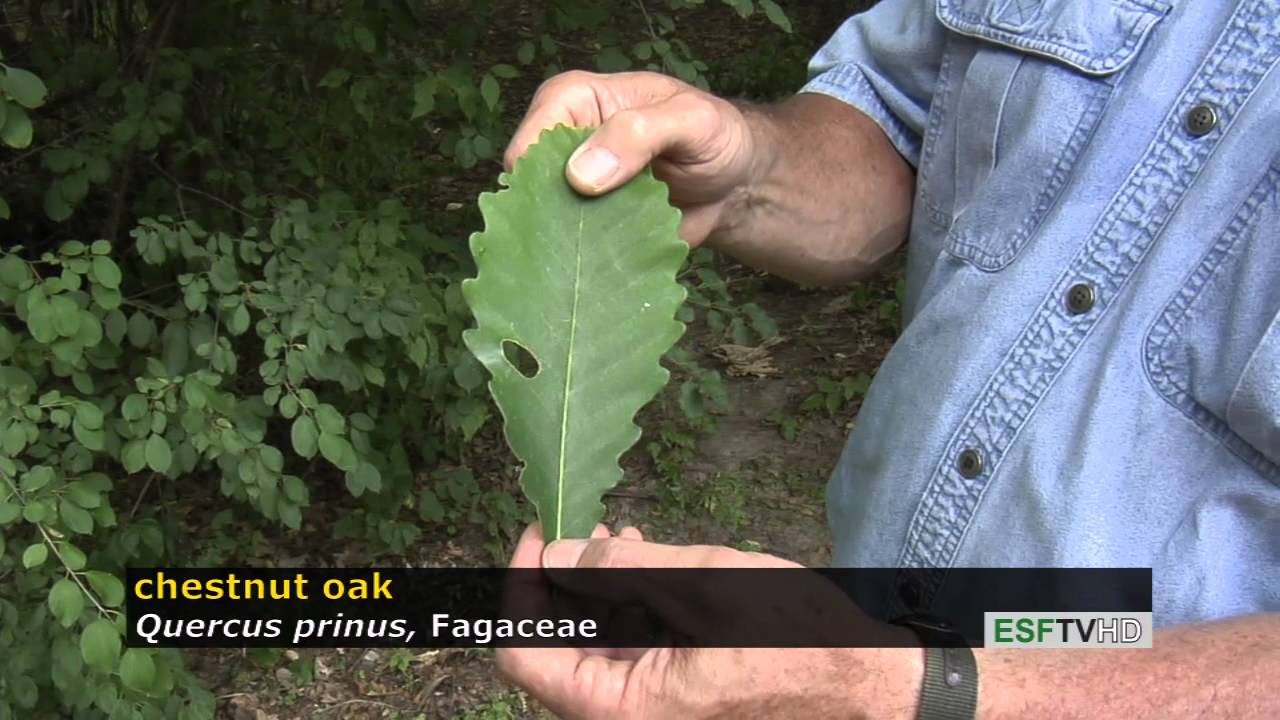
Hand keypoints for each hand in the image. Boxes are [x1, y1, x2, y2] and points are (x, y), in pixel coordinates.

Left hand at [496, 524, 923, 719]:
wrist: (865, 682)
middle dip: (560, 581)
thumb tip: (553, 555)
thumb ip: (615, 570)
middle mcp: (627, 719)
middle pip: (553, 650)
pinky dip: (626, 607)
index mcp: (621, 709)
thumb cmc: (793, 639)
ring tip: (621, 538)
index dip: (519, 585)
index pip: (521, 653)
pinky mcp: (674, 697)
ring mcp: (651, 710)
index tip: (539, 532)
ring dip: (595, 589)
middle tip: (581, 528)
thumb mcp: (699, 584)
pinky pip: (627, 653)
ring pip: (590, 647)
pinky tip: (648, 565)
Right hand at [505, 71, 759, 244]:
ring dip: (566, 248)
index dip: (541, 173)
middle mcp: (563, 146)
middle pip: (528, 187)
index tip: (578, 197)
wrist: (737, 184)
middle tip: (584, 241)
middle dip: (548, 217)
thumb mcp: (690, 121)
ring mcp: (572, 192)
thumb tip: (580, 176)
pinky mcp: (587, 229)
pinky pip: (571, 251)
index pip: (532, 139)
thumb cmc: (714, 136)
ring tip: (597, 260)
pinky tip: (605, 275)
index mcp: (574, 102)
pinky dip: (584, 264)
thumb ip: (639, 134)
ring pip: (545, 225)